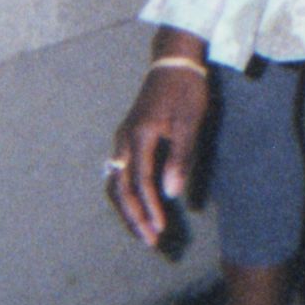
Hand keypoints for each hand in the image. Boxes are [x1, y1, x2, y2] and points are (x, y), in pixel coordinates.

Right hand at [106, 38, 212, 249]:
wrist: (173, 62)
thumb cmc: (186, 90)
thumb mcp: (189, 122)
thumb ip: (179, 157)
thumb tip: (170, 193)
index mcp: (139, 136)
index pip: (140, 182)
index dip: (149, 208)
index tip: (160, 229)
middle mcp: (124, 140)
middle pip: (120, 188)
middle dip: (133, 217)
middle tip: (150, 241)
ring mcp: (121, 139)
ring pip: (114, 183)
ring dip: (127, 209)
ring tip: (142, 230)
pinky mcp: (125, 139)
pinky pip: (118, 174)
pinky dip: (125, 195)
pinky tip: (137, 207)